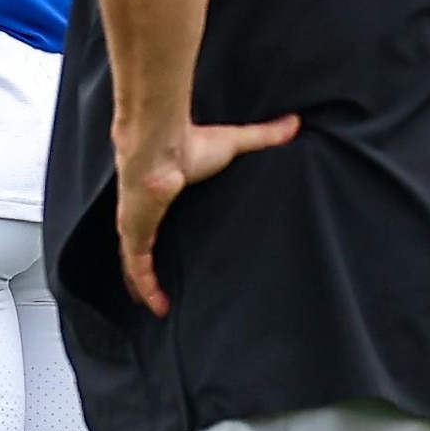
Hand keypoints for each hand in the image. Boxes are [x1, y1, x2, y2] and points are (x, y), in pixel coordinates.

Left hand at [111, 114, 301, 314]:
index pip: (159, 219)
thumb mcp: (234, 143)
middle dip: (146, 266)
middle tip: (157, 286)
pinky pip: (137, 269)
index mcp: (164, 194)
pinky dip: (146, 288)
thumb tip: (294, 123)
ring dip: (143, 284)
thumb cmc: (190, 143)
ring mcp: (137, 225)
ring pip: (135, 263)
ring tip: (155, 306)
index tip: (173, 247)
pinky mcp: (135, 235)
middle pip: (142, 246)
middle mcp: (145, 212)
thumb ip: (263, 136)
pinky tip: (156, 307)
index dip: (163, 233)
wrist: (160, 146)